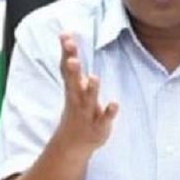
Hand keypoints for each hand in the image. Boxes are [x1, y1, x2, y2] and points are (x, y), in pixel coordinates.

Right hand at [55, 32, 118, 155]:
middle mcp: (78, 99)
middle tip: (72, 59)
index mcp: (72, 87)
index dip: (66, 52)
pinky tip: (114, 104)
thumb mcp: (72, 84)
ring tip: (94, 77)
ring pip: (89, 100)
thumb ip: (71, 60)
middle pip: (74, 83)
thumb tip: (66, 34)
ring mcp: (88, 113)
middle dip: (73, 71)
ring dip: (91, 89)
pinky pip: (104, 118)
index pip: (67, 67)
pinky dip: (109, 112)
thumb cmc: (76, 106)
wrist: (72, 144)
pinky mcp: (99, 126)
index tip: (65, 36)